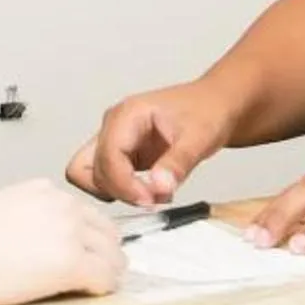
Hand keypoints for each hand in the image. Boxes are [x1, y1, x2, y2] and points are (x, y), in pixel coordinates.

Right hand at [0, 178, 124, 304]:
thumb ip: (30, 218)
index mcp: (44, 191)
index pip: (85, 213)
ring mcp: (70, 233)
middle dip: (105, 253)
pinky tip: (90, 294)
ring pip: (112, 255)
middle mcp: (63, 205)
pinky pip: (105, 277)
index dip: (88, 237)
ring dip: (108, 271)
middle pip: (106, 231)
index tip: (86, 252)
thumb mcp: (1, 211)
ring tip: (96, 286)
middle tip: (99, 273)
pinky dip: (103, 288)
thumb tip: (44, 242)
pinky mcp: (71, 263)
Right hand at [68, 79, 238, 204]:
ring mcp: (114, 140)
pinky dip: (123, 191)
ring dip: (117, 192)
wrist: (214, 105)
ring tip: (153, 194)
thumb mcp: (199, 137)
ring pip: (90, 176)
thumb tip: (159, 187)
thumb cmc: (207, 110)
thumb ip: (177, 162)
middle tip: (153, 199)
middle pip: (90, 169)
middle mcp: (114, 126)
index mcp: (127, 114)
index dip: (124, 184)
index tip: (150, 199)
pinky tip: (152, 191)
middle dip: (120, 190)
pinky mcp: (121, 155)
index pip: (108, 156)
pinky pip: (106, 179)